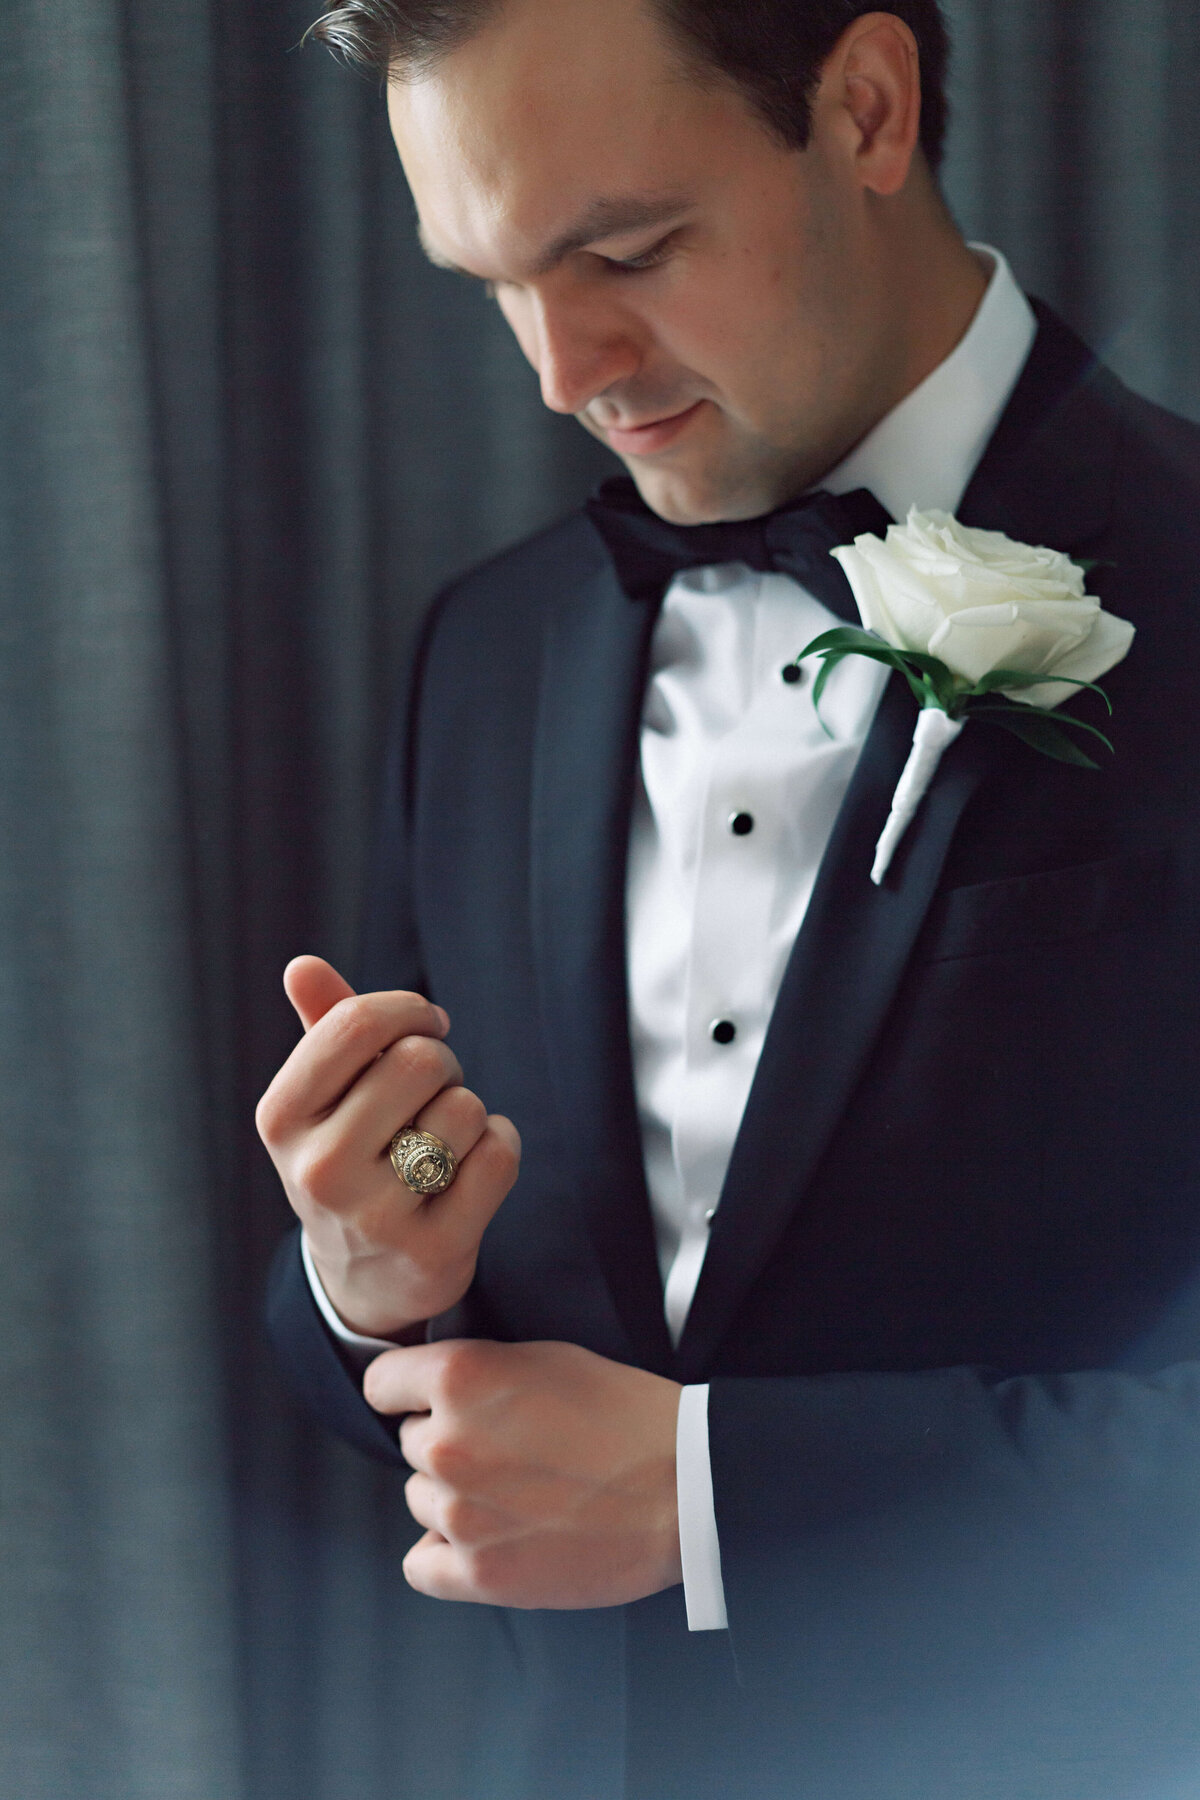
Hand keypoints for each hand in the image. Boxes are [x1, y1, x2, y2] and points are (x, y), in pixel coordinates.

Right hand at [256, 955, 520, 1336]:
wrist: (364, 1278)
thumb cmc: (351, 1158)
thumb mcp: (324, 1098)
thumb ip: (324, 1027)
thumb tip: (303, 964)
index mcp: (282, 1118)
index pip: (355, 1024)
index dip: (408, 1010)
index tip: (426, 1024)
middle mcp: (319, 1170)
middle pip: (419, 1061)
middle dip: (442, 1063)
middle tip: (432, 1092)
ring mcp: (375, 1216)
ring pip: (464, 1108)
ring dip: (468, 1110)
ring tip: (442, 1137)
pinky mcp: (433, 1250)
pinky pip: (499, 1155)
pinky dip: (500, 1144)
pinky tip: (473, 1167)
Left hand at [364, 1338, 683, 1608]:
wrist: (685, 1487)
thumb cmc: (628, 1416)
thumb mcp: (547, 1357)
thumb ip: (479, 1371)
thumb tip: (433, 1391)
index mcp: (461, 1379)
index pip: (381, 1383)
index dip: (404, 1389)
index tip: (418, 1400)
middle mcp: (447, 1444)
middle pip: (409, 1444)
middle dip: (447, 1442)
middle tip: (504, 1448)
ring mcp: (460, 1513)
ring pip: (419, 1500)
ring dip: (454, 1497)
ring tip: (515, 1492)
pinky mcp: (479, 1574)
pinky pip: (419, 1565)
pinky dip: (444, 1556)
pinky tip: (485, 1540)